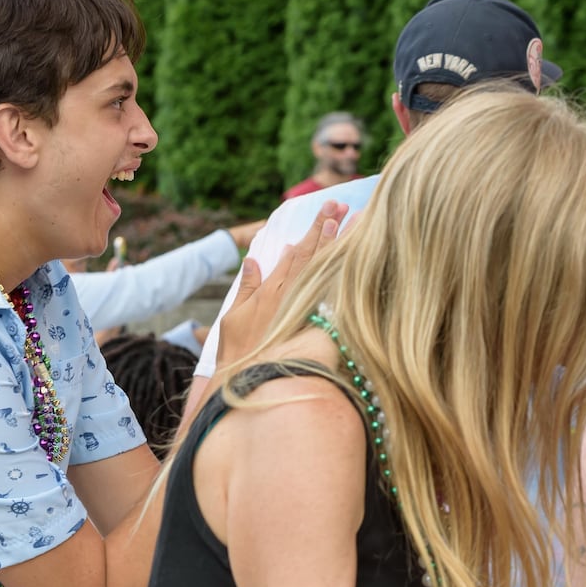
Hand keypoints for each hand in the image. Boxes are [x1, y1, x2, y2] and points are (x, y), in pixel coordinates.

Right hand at [214, 201, 344, 372]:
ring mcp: (301, 310)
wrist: (246, 381)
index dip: (314, 231)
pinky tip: (353, 261)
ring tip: (353, 221)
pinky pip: (329, 295)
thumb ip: (246, 287)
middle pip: (312, 255)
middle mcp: (289, 296)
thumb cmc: (236, 353)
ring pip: (323, 271)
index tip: (329, 211)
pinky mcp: (310, 325)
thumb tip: (253, 260)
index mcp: (271, 291)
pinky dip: (340, 275)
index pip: (297, 254)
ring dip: (338, 244)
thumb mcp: (232, 317)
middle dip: (328, 228)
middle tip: (342, 204)